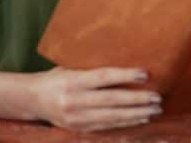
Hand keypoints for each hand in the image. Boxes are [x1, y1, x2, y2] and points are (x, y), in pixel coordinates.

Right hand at [26, 67, 160, 131]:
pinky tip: (141, 118)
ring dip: (137, 114)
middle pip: (112, 100)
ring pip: (112, 117)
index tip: (145, 74)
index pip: (103, 78)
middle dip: (137, 100)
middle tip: (157, 97)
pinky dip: (126, 122)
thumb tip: (125, 62)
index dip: (125, 76)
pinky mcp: (79, 129)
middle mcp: (74, 101)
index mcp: (72, 81)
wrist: (32, 100)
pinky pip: (108, 126)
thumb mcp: (70, 68)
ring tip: (155, 109)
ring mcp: (77, 118)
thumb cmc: (56, 78)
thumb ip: (93, 68)